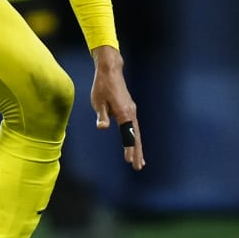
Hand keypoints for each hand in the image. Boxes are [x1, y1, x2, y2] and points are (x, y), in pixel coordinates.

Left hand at [90, 45, 144, 170]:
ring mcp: (132, 111)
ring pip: (137, 132)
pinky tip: (135, 143)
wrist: (110, 71)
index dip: (128, 149)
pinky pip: (134, 127)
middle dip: (137, 152)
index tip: (129, 161)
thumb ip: (102, 116)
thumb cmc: (102, 86)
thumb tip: (102, 127)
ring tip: (140, 161)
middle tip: (138, 167)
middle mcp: (131, 113)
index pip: (128, 135)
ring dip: (138, 147)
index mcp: (124, 113)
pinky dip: (136, 137)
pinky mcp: (130, 109)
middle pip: (136, 136)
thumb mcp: (98, 101)